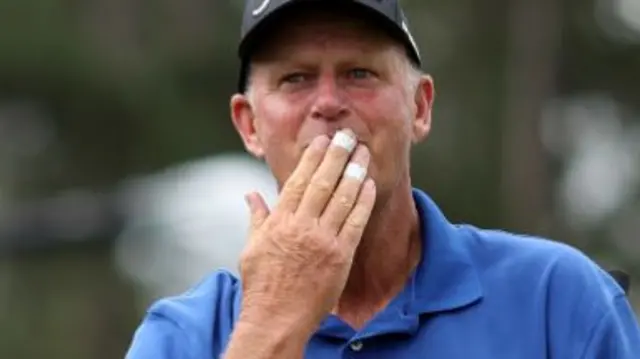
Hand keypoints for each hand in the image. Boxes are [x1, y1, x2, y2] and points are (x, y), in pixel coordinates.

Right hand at [239, 129, 375, 334]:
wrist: (277, 318)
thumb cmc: (262, 284)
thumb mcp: (251, 247)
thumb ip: (256, 217)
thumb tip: (251, 195)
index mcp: (279, 221)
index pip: (298, 181)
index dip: (312, 158)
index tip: (322, 140)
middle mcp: (302, 226)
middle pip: (323, 183)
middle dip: (336, 156)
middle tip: (348, 136)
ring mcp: (322, 241)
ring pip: (341, 198)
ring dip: (354, 173)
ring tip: (363, 153)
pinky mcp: (340, 256)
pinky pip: (355, 223)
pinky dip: (363, 203)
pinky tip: (370, 186)